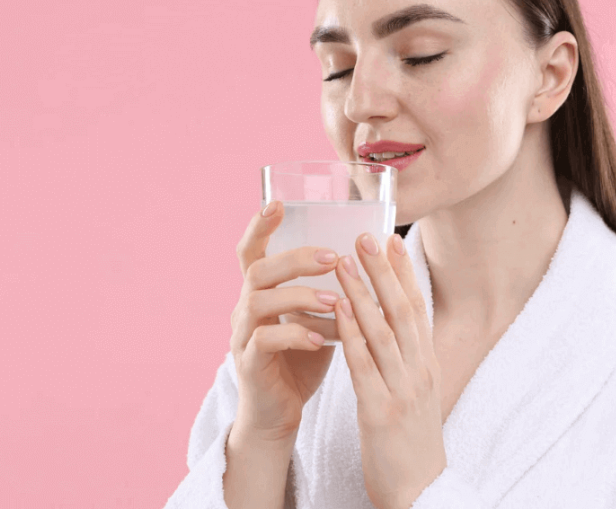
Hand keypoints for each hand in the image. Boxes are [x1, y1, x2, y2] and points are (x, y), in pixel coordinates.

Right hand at [229, 200, 340, 440]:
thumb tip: (373, 260)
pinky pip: (264, 340)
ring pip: (258, 301)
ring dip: (299, 296)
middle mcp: (245, 307)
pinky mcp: (248, 363)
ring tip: (335, 300)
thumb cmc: (303, 357)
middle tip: (332, 257)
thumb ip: (332, 290)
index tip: (278, 202)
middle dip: (294, 258)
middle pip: (257, 269)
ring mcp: (241, 334)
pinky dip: (295, 335)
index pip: (251, 249)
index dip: (260, 225)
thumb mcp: (319, 317)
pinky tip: (321, 339)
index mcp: (261, 291)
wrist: (279, 412)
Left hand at [333, 232, 446, 508]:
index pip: (416, 309)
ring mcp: (403, 390)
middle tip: (366, 235)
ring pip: (383, 330)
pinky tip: (338, 308)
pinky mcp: (381, 411)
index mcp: (427, 365)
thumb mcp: (416, 394)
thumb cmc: (411, 444)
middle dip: (383, 270)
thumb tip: (395, 327)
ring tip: (343, 259)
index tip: (390, 239)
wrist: (420, 493)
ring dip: (363, 291)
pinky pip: (364, 364)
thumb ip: (407, 360)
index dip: (404, 272)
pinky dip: (352, 332)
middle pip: (402, 310)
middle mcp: (420, 371)